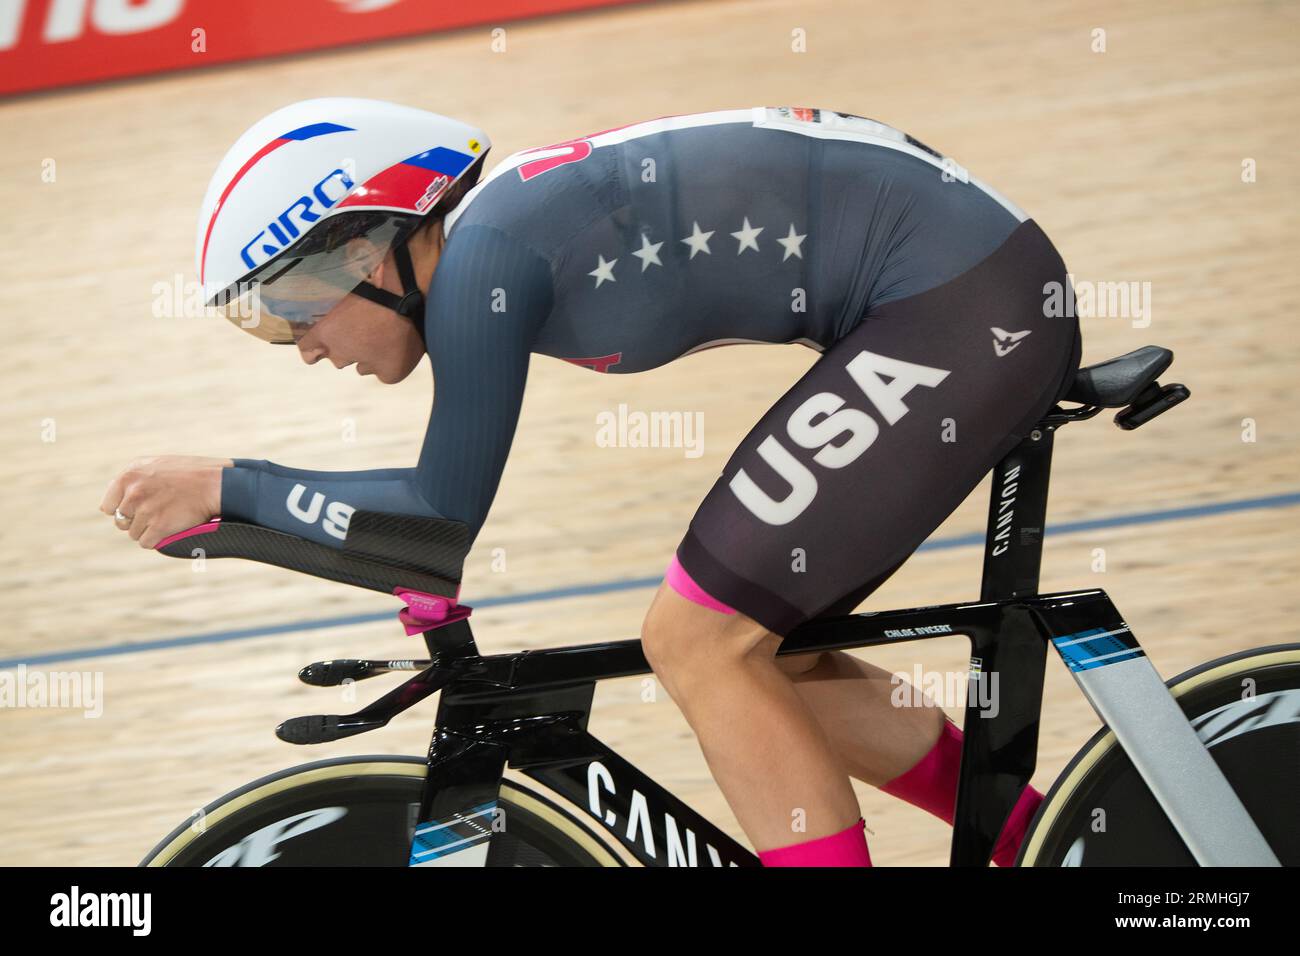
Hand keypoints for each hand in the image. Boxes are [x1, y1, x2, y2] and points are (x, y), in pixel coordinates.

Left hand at [101, 455, 231, 548]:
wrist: (216, 484)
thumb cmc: (191, 473)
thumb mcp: (156, 465)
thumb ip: (134, 478)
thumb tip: (116, 494)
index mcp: (129, 475)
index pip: (107, 506)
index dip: (122, 510)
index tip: (136, 509)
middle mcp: (133, 492)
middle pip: (120, 521)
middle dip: (135, 522)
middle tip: (155, 515)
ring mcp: (146, 510)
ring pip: (133, 534)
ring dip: (149, 531)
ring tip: (167, 519)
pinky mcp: (159, 526)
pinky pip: (146, 542)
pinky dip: (157, 540)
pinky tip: (169, 530)